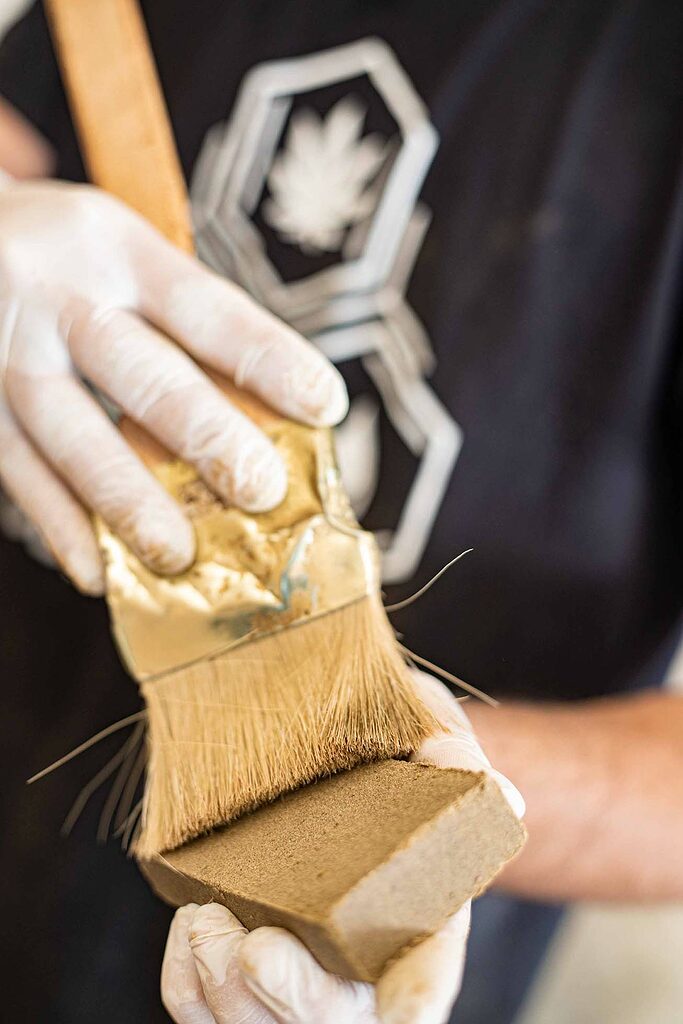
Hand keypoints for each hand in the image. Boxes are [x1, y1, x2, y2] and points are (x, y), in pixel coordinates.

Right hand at [0, 180, 346, 593]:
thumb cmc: (61, 257)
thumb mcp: (118, 251)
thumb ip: (177, 317)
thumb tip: (265, 412)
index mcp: (114, 247)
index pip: (205, 308)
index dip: (267, 359)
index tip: (324, 407)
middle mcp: (57, 296)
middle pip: (141, 373)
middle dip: (207, 436)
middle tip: (260, 490)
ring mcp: (5, 354)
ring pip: (73, 435)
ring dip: (130, 502)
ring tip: (180, 554)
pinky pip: (20, 474)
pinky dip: (61, 527)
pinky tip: (98, 570)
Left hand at [161, 672, 523, 1023]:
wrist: (345, 753)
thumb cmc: (393, 747)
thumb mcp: (428, 731)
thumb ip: (456, 756)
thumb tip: (504, 797)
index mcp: (423, 911)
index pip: (428, 970)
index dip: (417, 1001)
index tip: (407, 1023)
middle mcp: (364, 960)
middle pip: (332, 1017)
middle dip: (289, 996)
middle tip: (255, 945)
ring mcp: (303, 970)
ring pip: (260, 1022)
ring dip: (223, 987)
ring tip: (205, 921)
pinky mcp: (244, 967)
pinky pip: (204, 1006)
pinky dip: (187, 981)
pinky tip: (191, 926)